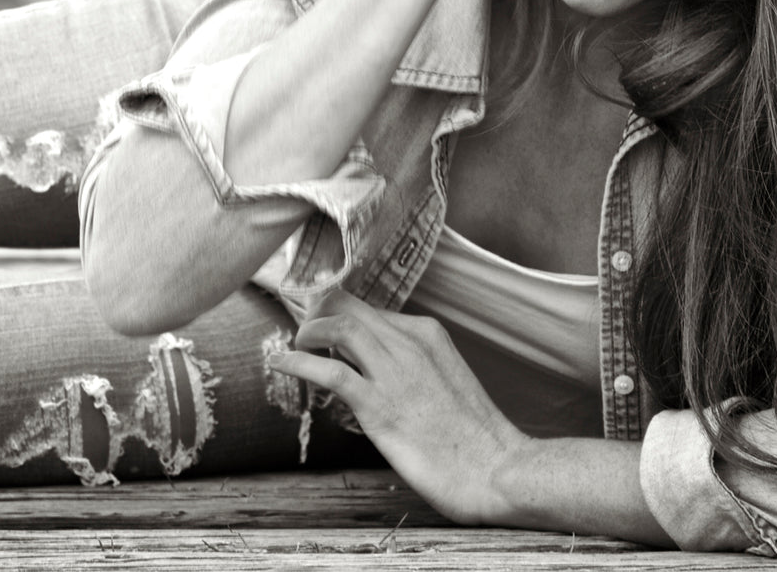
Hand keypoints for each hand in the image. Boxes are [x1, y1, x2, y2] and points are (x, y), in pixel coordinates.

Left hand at [265, 289, 528, 524]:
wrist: (497, 469)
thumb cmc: (476, 438)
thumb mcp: (446, 383)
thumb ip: (414, 370)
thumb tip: (377, 374)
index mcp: (429, 334)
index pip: (372, 310)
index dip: (341, 314)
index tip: (322, 324)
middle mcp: (409, 343)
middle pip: (349, 307)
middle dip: (317, 312)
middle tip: (302, 329)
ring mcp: (394, 372)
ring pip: (337, 328)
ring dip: (307, 332)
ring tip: (295, 345)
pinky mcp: (379, 406)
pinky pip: (328, 371)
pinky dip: (297, 362)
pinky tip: (279, 362)